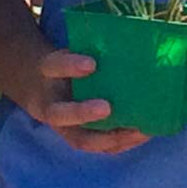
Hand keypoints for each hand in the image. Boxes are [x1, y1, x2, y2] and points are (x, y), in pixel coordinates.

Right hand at [28, 50, 150, 154]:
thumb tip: (133, 41)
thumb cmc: (70, 63)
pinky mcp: (79, 138)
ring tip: (138, 130)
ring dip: (110, 137)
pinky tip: (142, 135)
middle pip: (60, 114)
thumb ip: (93, 48)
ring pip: (81, 138)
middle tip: (107, 108)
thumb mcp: (73, 49)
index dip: (71, 66)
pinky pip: (97, 147)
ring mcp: (64, 126)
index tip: (91, 63)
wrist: (44, 86)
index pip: (55, 66)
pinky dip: (121, 143)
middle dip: (83, 113)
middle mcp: (51, 103)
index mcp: (48, 72)